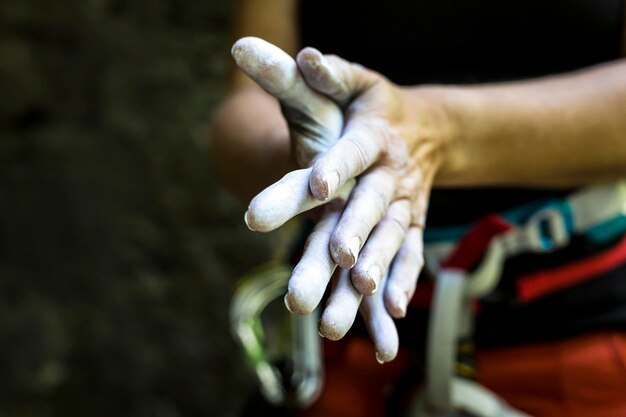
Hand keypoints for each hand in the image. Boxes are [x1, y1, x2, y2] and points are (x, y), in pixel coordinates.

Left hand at [235, 39, 452, 361]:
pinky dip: (401, 282)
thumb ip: (329, 73)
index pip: (354, 151)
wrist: (425, 131)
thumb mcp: (354, 82)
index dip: (337, 166)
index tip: (316, 187)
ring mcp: (404, 205)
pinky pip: (408, 256)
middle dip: (357, 228)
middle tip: (338, 254)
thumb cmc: (374, 106)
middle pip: (372, 204)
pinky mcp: (409, 227)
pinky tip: (389, 312)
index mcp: (373, 136)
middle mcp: (390, 175)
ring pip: (389, 239)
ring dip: (377, 266)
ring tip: (358, 292)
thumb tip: (303, 56)